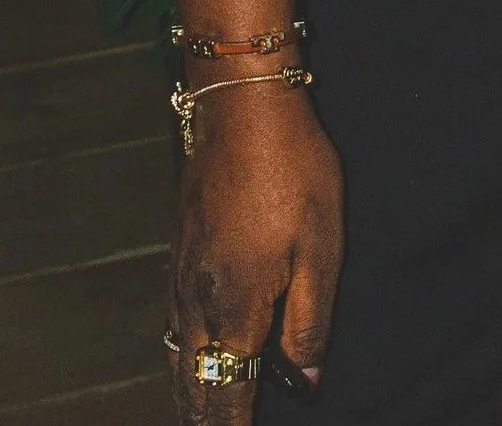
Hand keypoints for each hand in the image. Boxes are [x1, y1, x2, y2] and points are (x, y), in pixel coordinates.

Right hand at [169, 77, 344, 418]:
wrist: (240, 107)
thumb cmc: (292, 170)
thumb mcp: (322, 244)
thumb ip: (311, 320)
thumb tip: (306, 380)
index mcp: (236, 310)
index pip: (225, 395)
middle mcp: (198, 303)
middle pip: (193, 386)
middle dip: (205, 418)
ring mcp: (183, 277)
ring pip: (182, 357)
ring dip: (193, 392)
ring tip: (209, 414)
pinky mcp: (182, 251)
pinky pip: (179, 325)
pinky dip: (187, 357)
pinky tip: (201, 354)